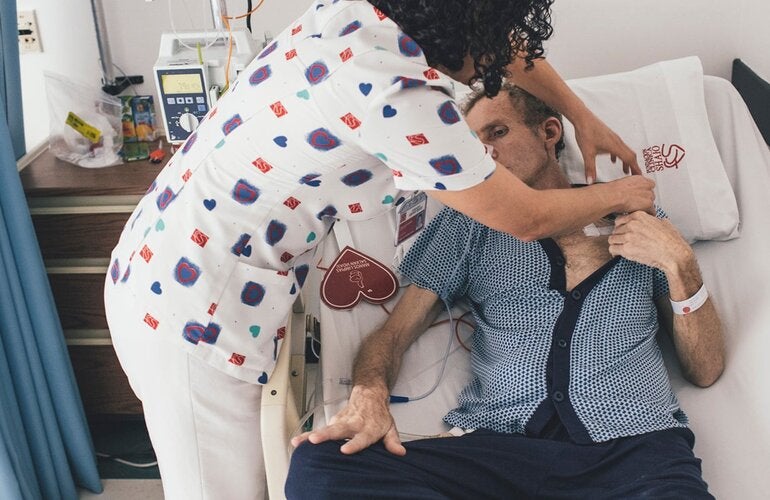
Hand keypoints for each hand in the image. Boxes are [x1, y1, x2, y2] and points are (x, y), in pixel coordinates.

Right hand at [290, 386, 405, 455]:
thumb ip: (392, 440)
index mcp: (367, 428)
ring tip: (300, 443)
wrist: (369, 394)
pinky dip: (307, 436)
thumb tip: (399, 452)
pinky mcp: (333, 422)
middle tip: (315, 440)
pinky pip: (320, 429)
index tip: (345, 450)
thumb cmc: (377, 414)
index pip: (360, 438)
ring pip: (325, 429)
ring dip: (312, 435)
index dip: (353, 444)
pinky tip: (297, 442)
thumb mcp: (389, 426)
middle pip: (339, 431)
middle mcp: (353, 424)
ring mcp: (341, 422)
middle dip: (326, 436)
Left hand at [573, 110, 640, 182]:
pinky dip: (618, 155)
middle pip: (630, 155)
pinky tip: (613, 160)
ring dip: (626, 161)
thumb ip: (590, 168)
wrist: (582, 118)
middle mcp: (617, 141)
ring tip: (625, 170)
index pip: (630, 159)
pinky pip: (618, 147)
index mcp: (615, 146)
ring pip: (625, 151)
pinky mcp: (609, 136)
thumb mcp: (587, 153)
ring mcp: (614, 138)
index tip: (640, 177)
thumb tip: (590, 181)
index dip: (635, 169)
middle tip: (635, 176)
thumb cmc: (586, 132)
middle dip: (633, 166)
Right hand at [600, 175, 655, 214]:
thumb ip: (632, 185)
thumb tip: (630, 189)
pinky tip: (642, 214)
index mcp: (640, 179)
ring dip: (646, 206)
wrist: (613, 196)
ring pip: (651, 202)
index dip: (645, 191)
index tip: (641, 195)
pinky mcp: (648, 204)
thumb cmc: (614, 191)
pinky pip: (652, 211)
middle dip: (645, 199)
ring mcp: (649, 195)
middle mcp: (647, 186)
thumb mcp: (624, 183)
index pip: (649, 185)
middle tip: (637, 203)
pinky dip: (647, 213)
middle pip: (651, 194)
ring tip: (637, 209)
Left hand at [608, 211, 692, 272]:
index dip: (621, 226)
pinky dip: (614, 252)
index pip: (620, 219)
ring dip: (616, 244)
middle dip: (619, 236)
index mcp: (639, 216)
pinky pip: (612, 249)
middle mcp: (632, 225)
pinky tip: (619, 254)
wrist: (674, 254)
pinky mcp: (627, 249)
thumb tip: (652, 220)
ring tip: (621, 247)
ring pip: (612, 239)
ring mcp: (628, 237)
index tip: (622, 230)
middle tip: (623, 241)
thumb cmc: (671, 240)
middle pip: (615, 230)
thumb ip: (652, 220)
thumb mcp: (663, 222)